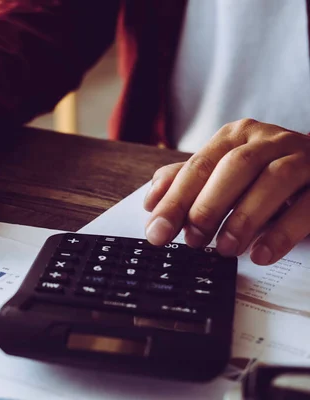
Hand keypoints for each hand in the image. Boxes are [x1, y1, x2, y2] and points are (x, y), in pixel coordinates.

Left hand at [143, 118, 309, 264]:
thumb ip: (188, 182)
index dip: (175, 200)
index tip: (156, 231)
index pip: (199, 165)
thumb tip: (151, 201)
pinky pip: (308, 205)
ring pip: (274, 180)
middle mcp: (270, 140)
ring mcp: (304, 157)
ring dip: (244, 218)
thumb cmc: (265, 176)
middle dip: (207, 206)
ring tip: (224, 249)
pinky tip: (260, 254)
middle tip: (192, 240)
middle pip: (234, 166)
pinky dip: (282, 232)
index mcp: (237, 136)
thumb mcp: (224, 176)